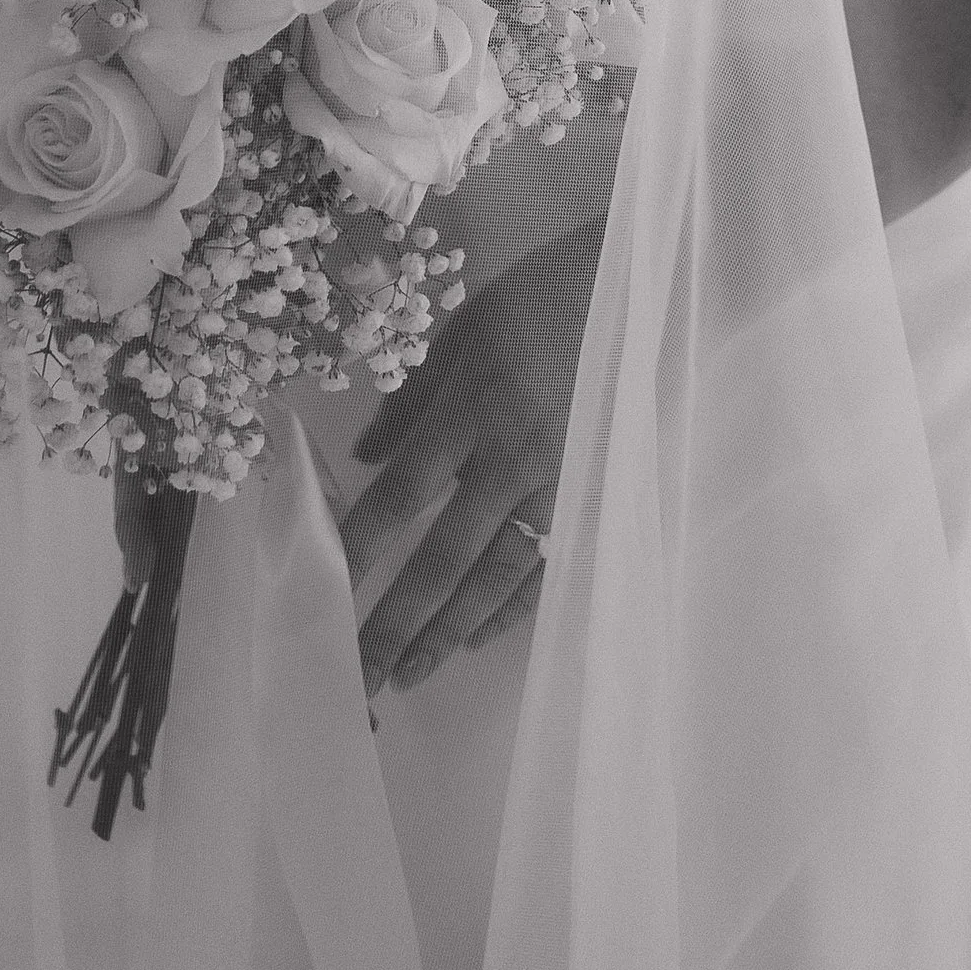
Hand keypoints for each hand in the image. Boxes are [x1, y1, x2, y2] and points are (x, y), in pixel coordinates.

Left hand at [340, 214, 603, 696]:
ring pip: (493, 579)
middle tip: (352, 681)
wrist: (654, 288)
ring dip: (444, 632)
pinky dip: (508, 609)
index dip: (357, 553)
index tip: (316, 598)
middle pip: (441, 559)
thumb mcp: (471, 328)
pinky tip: (471, 638)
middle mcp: (513, 460)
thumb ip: (417, 397)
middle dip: (392, 624)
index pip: (401, 498)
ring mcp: (561, 487)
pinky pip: (548, 570)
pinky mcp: (598, 500)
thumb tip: (367, 456)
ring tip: (402, 676)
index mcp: (474, 408)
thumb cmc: (550, 295)